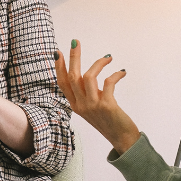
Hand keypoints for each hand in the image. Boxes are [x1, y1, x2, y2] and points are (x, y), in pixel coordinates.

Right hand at [55, 40, 140, 154]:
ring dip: (98, 63)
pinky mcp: (107, 106)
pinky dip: (115, 75)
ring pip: (88, 77)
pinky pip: (108, 83)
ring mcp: (93, 106)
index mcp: (75, 105)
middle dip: (74, 57)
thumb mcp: (92, 107)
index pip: (62, 83)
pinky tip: (121, 72)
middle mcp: (81, 105)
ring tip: (108, 58)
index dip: (59, 68)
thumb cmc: (109, 122)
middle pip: (72, 76)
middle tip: (75, 42)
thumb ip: (88, 94)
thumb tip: (88, 75)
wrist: (122, 138)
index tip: (58, 53)